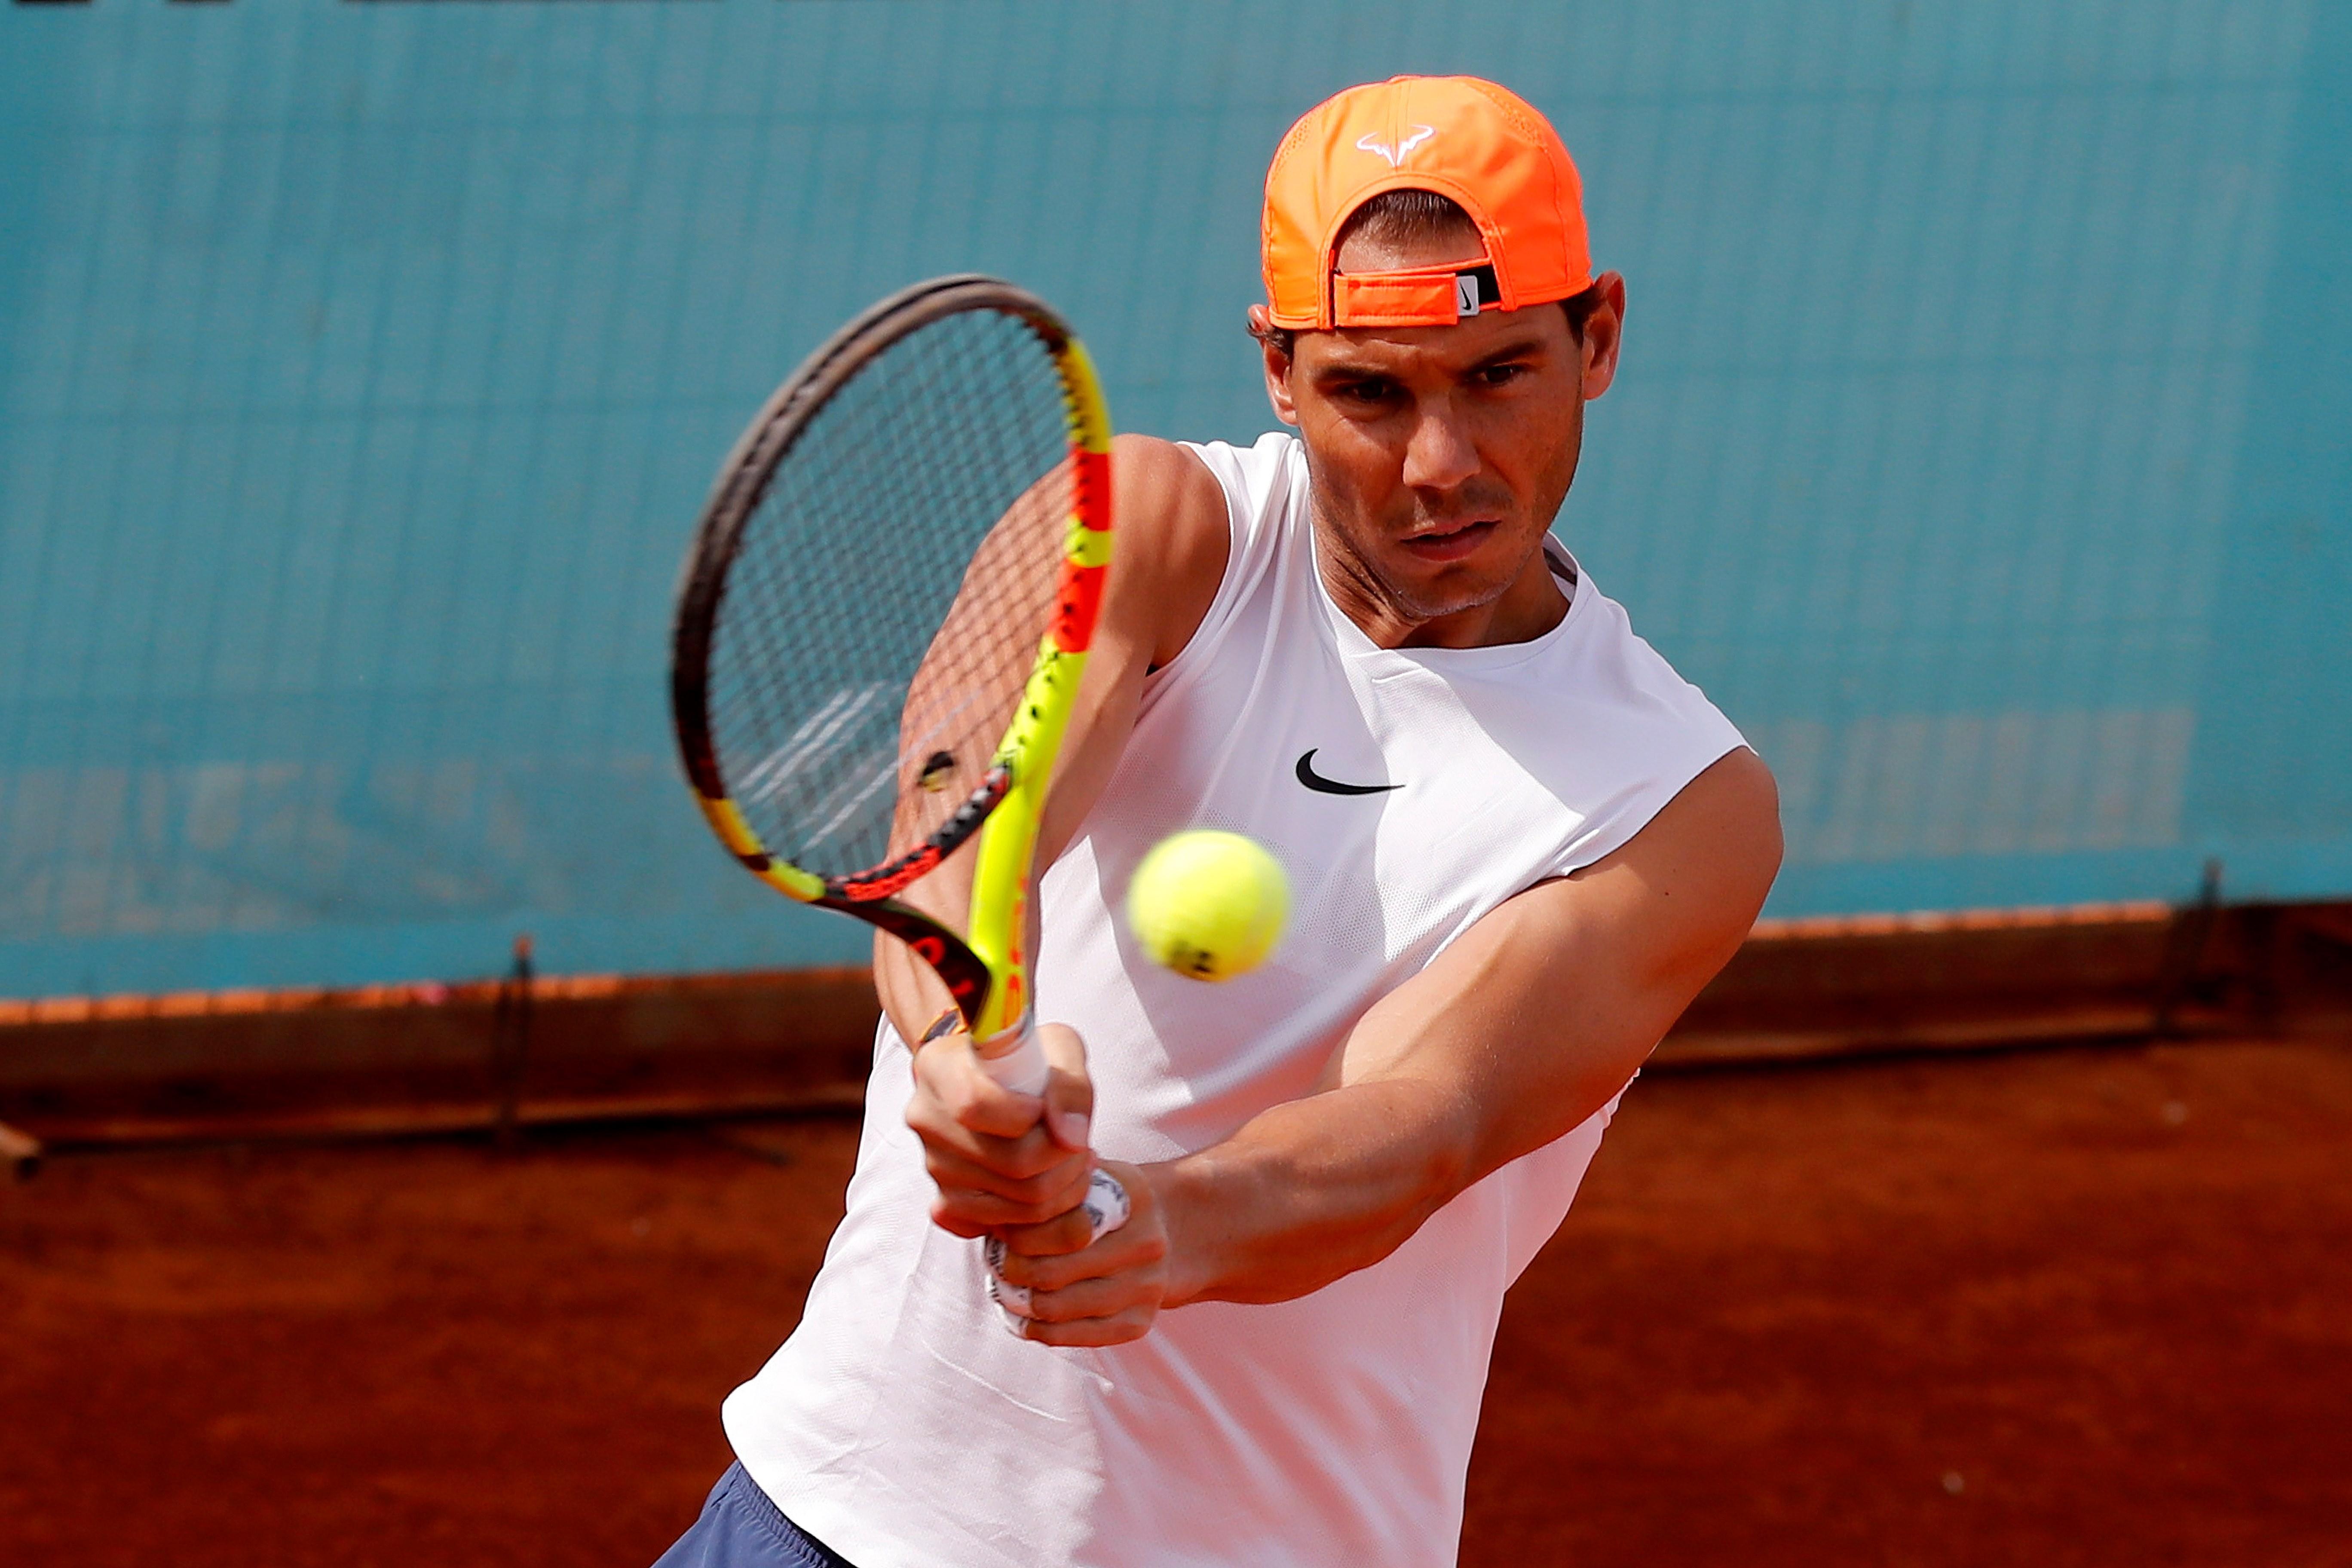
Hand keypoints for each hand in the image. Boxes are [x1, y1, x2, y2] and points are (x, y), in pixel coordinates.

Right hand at [905, 1021, 1096, 1237]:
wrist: (1000, 1084)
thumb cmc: (1029, 1061)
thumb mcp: (1059, 1049)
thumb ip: (1070, 1087)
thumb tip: (1070, 1139)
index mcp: (939, 1067)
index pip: (975, 1105)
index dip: (1027, 1116)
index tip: (1047, 1109)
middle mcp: (926, 1119)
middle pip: (1010, 1164)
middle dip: (1064, 1160)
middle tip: (1083, 1145)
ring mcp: (934, 1167)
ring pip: (1015, 1203)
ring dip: (1063, 1188)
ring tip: (1074, 1161)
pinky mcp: (946, 1205)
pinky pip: (1003, 1228)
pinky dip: (1040, 1215)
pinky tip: (1050, 1183)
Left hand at [988, 1158, 1171, 1346]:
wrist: (1166, 1233)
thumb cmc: (1107, 1202)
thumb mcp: (1089, 1178)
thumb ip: (1053, 1185)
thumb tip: (997, 1209)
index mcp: (1131, 1199)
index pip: (1059, 1225)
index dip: (1018, 1232)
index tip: (998, 1229)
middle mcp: (1146, 1244)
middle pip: (1052, 1272)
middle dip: (1011, 1269)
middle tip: (995, 1261)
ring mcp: (1146, 1288)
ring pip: (1057, 1308)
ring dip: (1018, 1301)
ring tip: (1003, 1286)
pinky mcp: (1139, 1323)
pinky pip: (1073, 1337)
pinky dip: (1037, 1329)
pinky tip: (1022, 1315)